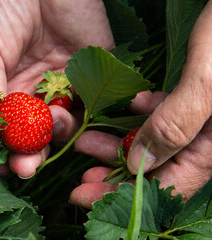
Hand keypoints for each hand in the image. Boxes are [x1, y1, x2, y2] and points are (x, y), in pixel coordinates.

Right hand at [0, 0, 114, 177]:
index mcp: (9, 89)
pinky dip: (96, 114)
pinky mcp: (95, 70)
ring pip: (69, 122)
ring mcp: (67, 82)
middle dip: (33, 153)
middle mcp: (38, 91)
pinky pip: (99, 100)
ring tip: (52, 120)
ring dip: (60, 132)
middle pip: (40, 134)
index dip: (8, 151)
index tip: (4, 167)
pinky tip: (84, 121)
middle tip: (26, 166)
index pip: (10, 131)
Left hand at [70, 1, 211, 207]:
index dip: (123, 195)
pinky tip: (127, 104)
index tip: (85, 195)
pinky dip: (141, 112)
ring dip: (117, 142)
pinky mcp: (193, 94)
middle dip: (114, 173)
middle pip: (156, 169)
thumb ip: (174, 126)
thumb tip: (137, 165)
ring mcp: (199, 116)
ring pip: (153, 140)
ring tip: (85, 140)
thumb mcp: (205, 85)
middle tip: (81, 176)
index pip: (166, 187)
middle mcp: (206, 136)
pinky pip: (163, 112)